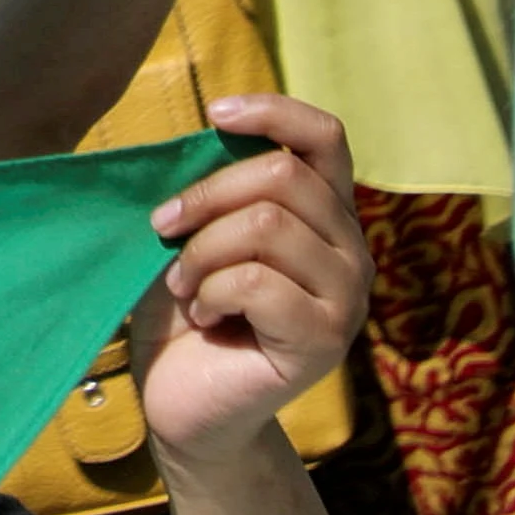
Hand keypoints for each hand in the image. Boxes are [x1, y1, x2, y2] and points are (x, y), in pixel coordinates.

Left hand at [137, 94, 371, 460]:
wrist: (182, 401)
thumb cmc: (186, 310)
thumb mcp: (194, 234)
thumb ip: (218, 188)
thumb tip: (211, 128)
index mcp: (324, 216)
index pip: (326, 139)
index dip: (275, 113)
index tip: (215, 114)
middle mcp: (350, 252)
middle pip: (282, 177)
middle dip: (205, 197)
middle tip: (164, 230)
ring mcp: (346, 298)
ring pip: (268, 226)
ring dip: (201, 253)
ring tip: (186, 287)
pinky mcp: (325, 340)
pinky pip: (258, 282)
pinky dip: (211, 292)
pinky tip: (206, 317)